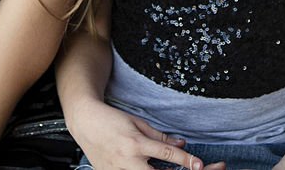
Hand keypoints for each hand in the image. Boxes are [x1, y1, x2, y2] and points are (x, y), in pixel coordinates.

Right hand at [70, 99, 213, 169]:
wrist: (85, 122)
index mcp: (136, 144)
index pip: (167, 155)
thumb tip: (180, 144)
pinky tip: (145, 168)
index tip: (199, 164)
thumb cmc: (112, 120)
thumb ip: (159, 137)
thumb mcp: (138, 123)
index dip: (186, 160)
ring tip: (163, 168)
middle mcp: (127, 161)